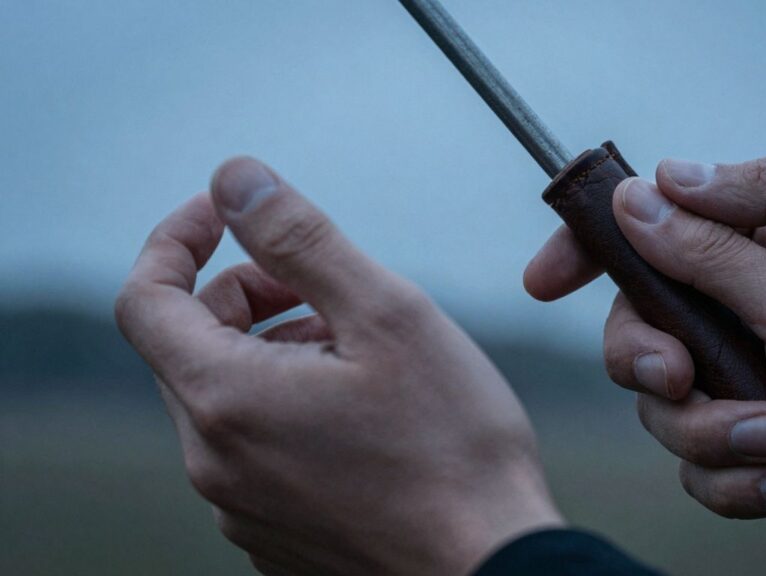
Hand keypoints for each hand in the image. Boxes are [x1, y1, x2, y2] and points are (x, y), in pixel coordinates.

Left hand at [116, 158, 561, 575]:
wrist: (491, 566)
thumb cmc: (454, 447)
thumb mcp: (386, 316)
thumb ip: (301, 240)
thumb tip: (235, 179)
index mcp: (227, 400)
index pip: (144, 298)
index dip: (175, 239)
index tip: (223, 214)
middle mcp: (214, 462)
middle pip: (189, 345)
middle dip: (246, 295)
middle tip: (323, 289)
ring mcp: (240, 506)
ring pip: (226, 396)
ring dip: (274, 349)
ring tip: (358, 352)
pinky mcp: (273, 532)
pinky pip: (253, 447)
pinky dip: (287, 404)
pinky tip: (361, 411)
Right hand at [524, 154, 765, 560]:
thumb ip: (746, 214)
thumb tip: (647, 193)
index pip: (660, 231)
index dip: (593, 252)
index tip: (544, 282)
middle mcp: (760, 307)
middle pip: (644, 330)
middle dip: (642, 359)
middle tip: (678, 376)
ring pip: (669, 411)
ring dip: (705, 433)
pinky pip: (713, 472)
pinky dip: (738, 485)